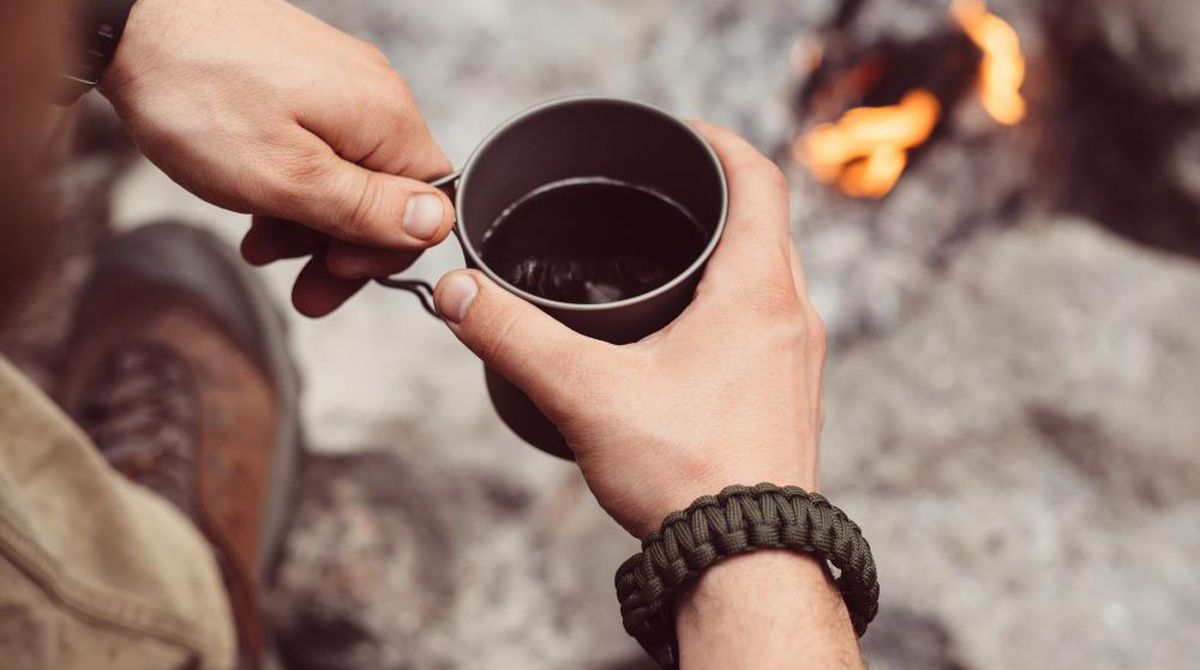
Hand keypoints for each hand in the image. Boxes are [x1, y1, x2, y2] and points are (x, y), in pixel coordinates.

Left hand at [100, 0, 453, 315]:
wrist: (134, 19)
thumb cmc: (199, 93)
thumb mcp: (287, 177)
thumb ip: (367, 209)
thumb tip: (437, 226)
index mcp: (386, 120)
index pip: (429, 205)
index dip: (387, 251)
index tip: (336, 272)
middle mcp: (376, 96)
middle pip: (388, 195)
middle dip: (343, 247)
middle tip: (300, 286)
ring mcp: (341, 83)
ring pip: (350, 175)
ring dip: (311, 222)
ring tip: (259, 244)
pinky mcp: (307, 79)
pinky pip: (321, 147)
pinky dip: (295, 185)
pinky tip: (257, 204)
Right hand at [432, 123, 825, 536]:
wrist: (747, 561)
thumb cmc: (686, 473)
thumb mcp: (584, 392)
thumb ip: (513, 335)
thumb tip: (458, 293)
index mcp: (757, 291)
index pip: (760, 180)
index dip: (721, 144)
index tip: (684, 138)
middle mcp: (793, 317)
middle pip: (769, 225)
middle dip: (720, 199)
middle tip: (667, 195)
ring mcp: (799, 361)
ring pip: (775, 278)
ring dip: (734, 256)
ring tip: (677, 258)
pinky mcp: (792, 399)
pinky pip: (774, 326)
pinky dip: (740, 307)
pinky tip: (694, 338)